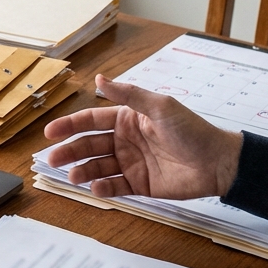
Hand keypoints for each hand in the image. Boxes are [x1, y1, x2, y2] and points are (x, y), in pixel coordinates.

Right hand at [42, 75, 242, 199]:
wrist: (218, 163)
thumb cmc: (192, 131)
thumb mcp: (159, 107)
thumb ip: (128, 94)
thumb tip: (98, 79)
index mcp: (127, 118)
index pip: (91, 120)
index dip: (69, 125)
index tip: (49, 132)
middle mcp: (125, 140)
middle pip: (89, 145)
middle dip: (69, 151)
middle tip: (53, 159)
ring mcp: (131, 163)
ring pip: (98, 167)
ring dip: (83, 171)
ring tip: (74, 177)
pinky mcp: (139, 184)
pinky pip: (115, 186)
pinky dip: (103, 188)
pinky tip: (95, 188)